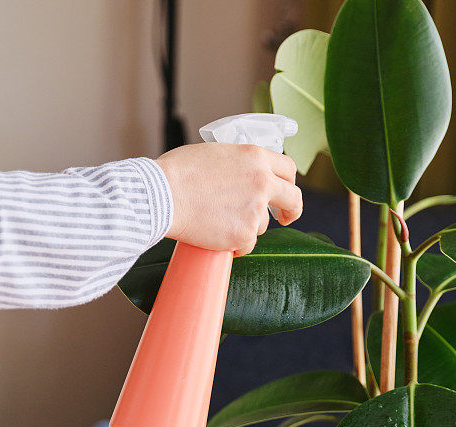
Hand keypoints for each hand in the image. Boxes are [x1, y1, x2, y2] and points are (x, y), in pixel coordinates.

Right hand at [157, 143, 300, 255]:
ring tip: (218, 221)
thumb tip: (243, 177)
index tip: (284, 192)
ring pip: (262, 224)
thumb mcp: (216, 154)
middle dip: (292, 210)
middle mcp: (262, 181)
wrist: (162, 194)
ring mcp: (256, 209)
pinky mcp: (244, 233)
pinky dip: (235, 245)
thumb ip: (239, 165)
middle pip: (293, 198)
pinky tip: (217, 236)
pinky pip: (247, 244)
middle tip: (284, 218)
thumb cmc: (177, 173)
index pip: (288, 168)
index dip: (288, 182)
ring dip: (247, 226)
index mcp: (255, 156)